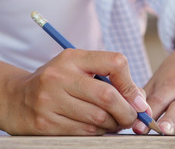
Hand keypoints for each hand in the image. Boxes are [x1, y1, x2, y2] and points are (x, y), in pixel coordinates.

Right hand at [0, 49, 148, 134]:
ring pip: (98, 118)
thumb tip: (141, 102)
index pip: (115, 63)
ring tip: (114, 122)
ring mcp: (50, 101)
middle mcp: (60, 77)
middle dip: (127, 112)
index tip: (138, 100)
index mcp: (74, 58)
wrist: (16, 99)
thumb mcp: (81, 69)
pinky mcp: (45, 123)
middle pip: (108, 96)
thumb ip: (111, 79)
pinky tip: (97, 128)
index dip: (132, 85)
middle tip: (132, 118)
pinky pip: (84, 132)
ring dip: (113, 124)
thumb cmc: (59, 83)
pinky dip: (98, 133)